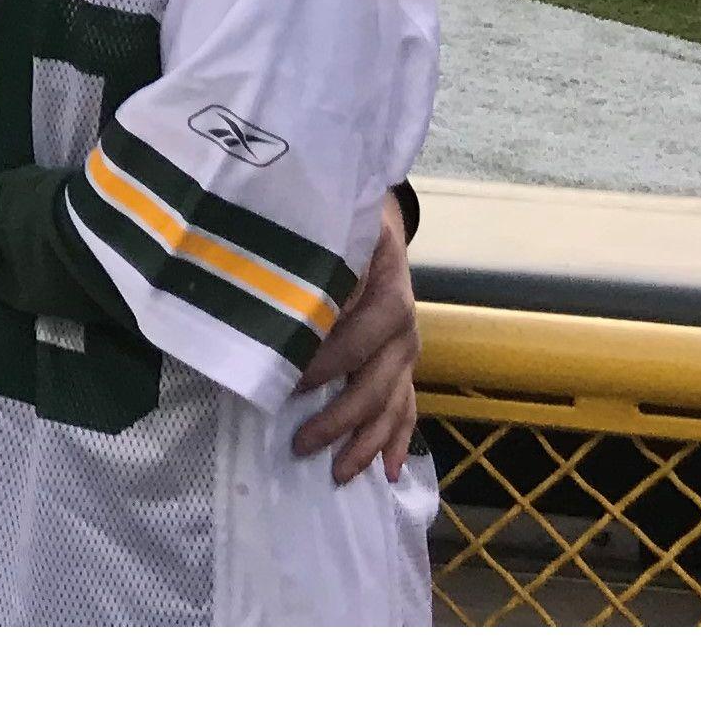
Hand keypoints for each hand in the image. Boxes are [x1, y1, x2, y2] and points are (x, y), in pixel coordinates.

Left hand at [291, 198, 418, 483]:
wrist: (380, 228)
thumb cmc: (348, 231)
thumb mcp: (338, 234)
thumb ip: (323, 266)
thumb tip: (295, 308)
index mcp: (388, 296)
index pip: (357, 339)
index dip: (326, 365)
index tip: (292, 385)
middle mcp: (404, 330)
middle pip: (376, 385)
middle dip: (340, 419)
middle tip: (301, 444)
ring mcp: (408, 353)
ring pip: (393, 406)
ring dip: (366, 443)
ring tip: (339, 474)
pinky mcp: (405, 366)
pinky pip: (408, 410)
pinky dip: (399, 442)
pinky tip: (389, 472)